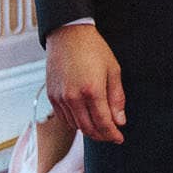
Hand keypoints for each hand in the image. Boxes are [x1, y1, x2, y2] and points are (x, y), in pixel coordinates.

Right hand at [46, 23, 126, 143]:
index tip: (119, 138)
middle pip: (89, 129)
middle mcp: (73, 97)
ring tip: (100, 127)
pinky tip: (84, 118)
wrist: (68, 35)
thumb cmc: (94, 50)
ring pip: (75, 125)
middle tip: (111, 135)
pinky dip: (75, 123)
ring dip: (89, 130)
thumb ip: (117, 98)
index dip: (112, 134)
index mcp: (92, 90)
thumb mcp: (113, 70)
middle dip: (102, 135)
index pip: (103, 123)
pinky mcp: (52, 96)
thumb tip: (120, 121)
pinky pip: (64, 118)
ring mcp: (60, 98)